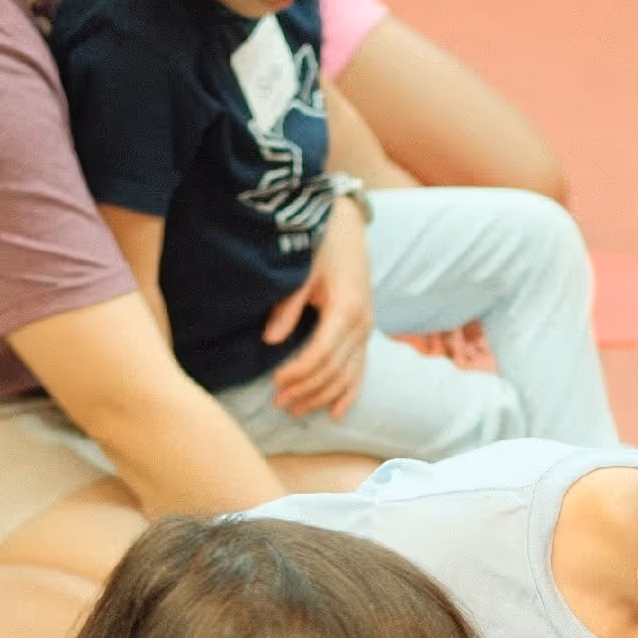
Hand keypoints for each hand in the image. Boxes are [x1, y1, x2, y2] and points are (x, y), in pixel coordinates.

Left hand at [265, 197, 374, 418]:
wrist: (346, 225)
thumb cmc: (320, 243)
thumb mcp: (301, 270)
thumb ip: (288, 306)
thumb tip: (271, 340)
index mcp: (346, 309)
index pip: (321, 354)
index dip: (297, 373)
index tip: (273, 382)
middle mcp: (361, 324)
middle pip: (334, 370)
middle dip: (305, 390)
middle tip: (277, 403)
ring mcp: (366, 329)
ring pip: (347, 375)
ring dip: (321, 396)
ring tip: (295, 410)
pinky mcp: (365, 331)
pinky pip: (360, 370)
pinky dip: (348, 393)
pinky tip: (335, 413)